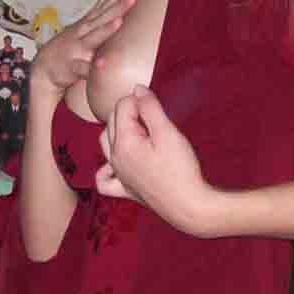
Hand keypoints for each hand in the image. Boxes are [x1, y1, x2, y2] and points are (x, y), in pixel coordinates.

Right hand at [30, 0, 138, 95]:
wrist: (44, 68)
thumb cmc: (69, 44)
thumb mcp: (86, 20)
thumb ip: (103, 0)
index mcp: (89, 22)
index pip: (107, 4)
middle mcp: (84, 32)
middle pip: (103, 17)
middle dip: (118, 6)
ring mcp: (78, 48)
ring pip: (93, 38)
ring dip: (105, 29)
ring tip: (118, 21)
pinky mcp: (72, 66)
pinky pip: (83, 68)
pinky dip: (91, 67)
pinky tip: (102, 64)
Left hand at [96, 86, 212, 234]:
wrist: (189, 206)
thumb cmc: (180, 169)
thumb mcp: (167, 132)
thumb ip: (150, 108)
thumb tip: (137, 88)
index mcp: (123, 142)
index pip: (122, 106)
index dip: (141, 100)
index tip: (157, 106)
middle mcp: (115, 158)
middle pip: (112, 121)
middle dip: (130, 112)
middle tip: (154, 117)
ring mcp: (119, 175)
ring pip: (105, 143)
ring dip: (118, 131)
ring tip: (140, 130)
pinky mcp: (126, 190)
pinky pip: (105, 179)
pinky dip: (106, 167)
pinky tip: (117, 163)